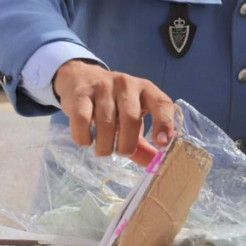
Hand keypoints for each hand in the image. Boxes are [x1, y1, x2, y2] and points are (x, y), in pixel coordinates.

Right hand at [53, 59, 174, 164]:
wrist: (81, 77)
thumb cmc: (114, 104)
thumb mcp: (132, 118)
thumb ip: (144, 144)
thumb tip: (156, 167)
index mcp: (146, 89)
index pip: (161, 103)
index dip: (165, 123)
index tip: (162, 144)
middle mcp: (127, 84)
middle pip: (131, 118)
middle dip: (127, 144)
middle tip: (122, 152)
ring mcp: (103, 87)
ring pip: (106, 123)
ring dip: (105, 145)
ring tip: (104, 150)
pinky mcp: (80, 93)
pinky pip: (82, 120)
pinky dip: (84, 137)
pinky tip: (86, 141)